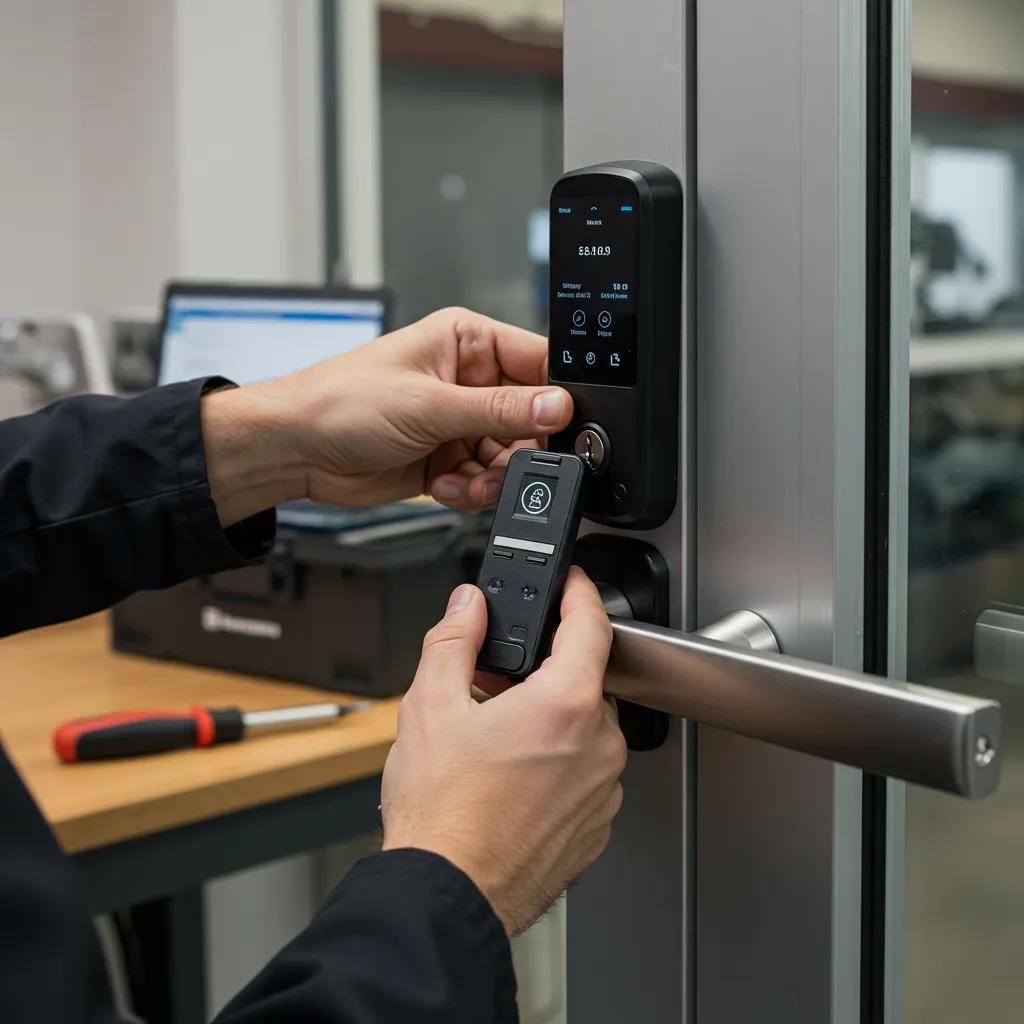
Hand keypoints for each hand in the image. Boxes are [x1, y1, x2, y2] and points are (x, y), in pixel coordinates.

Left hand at [202, 307, 572, 525]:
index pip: (537, 361)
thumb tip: (556, 406)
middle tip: (501, 463)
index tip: (563, 424)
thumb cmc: (340, 403)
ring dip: (491, 476)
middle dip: (518, 449)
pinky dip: (470, 490)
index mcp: (467, 343)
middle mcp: (468, 380)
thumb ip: (499, 410)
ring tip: (462, 479)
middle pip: (530, 418)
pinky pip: (484, 480)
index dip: (555, 394)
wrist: (295, 451)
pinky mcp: (448, 458)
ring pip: (510, 456)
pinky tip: (443, 485)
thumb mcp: (428, 404)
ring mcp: (458, 422)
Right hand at [380, 568, 625, 936]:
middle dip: (546, 668)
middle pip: (585, 678)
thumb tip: (467, 606)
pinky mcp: (596, 823)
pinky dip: (559, 762)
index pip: (591, 623)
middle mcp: (599, 744)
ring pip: (586, 727)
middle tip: (500, 678)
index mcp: (566, 703)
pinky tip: (514, 777)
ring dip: (552, 718)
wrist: (447, 896)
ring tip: (498, 737)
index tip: (571, 583)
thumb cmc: (442, 815)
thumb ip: (454, 639)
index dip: (579, 592)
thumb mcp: (429, 705)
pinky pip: (587, 772)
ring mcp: (603, 788)